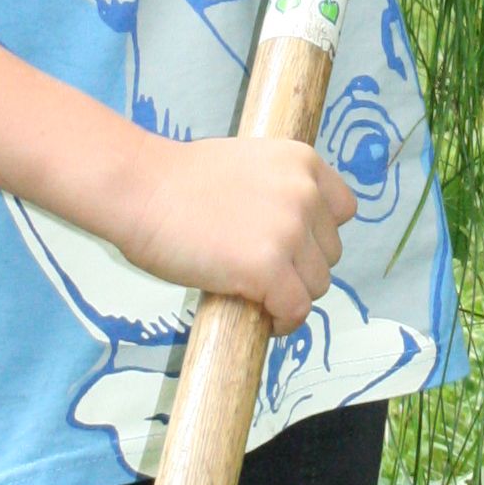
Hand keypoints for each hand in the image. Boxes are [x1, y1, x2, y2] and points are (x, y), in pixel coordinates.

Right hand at [116, 134, 356, 331]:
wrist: (140, 190)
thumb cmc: (177, 181)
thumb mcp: (247, 165)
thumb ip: (278, 191)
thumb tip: (294, 236)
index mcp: (302, 162)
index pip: (343, 211)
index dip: (318, 235)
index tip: (293, 248)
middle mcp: (305, 193)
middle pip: (330, 253)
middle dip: (301, 267)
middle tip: (264, 274)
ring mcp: (289, 232)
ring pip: (317, 285)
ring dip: (292, 295)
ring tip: (259, 297)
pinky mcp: (268, 268)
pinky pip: (296, 309)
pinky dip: (283, 321)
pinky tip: (263, 319)